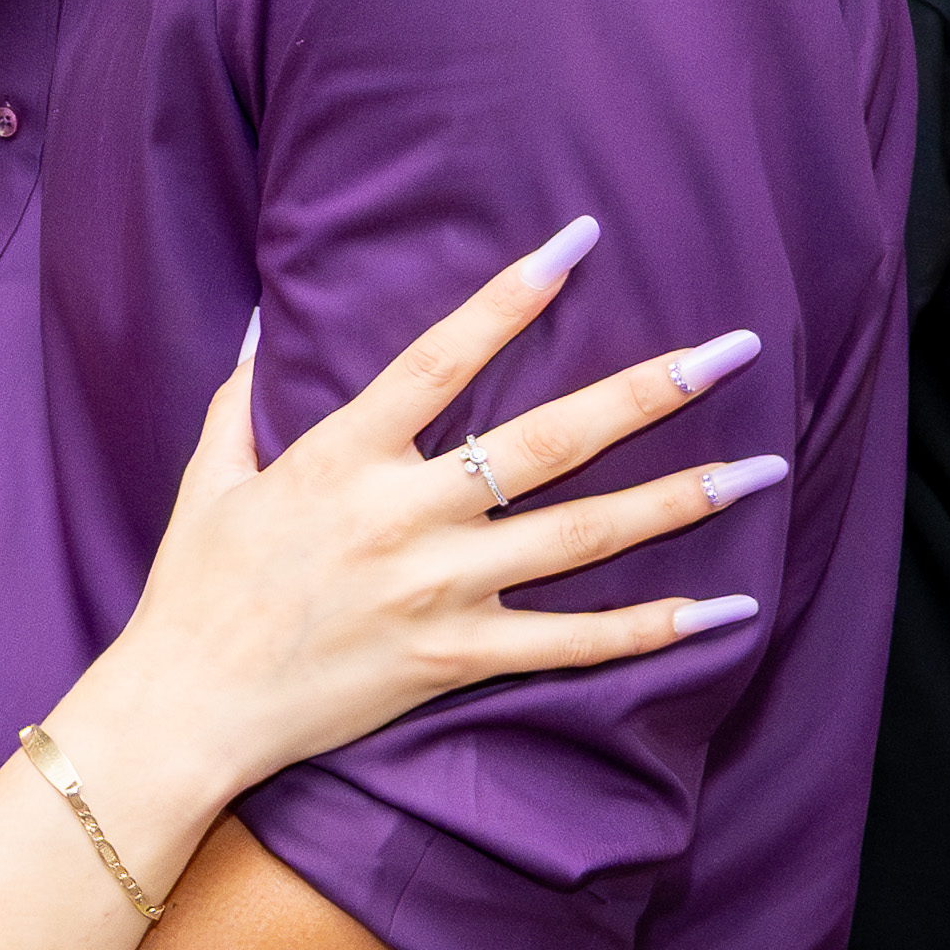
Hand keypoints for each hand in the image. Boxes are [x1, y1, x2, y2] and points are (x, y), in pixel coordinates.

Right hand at [110, 220, 781, 799]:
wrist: (189, 707)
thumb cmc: (195, 587)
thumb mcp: (208, 473)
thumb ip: (245, 392)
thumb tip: (261, 316)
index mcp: (345, 455)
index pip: (443, 355)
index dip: (512, 295)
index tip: (578, 241)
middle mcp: (405, 515)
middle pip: (548, 440)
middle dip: (648, 392)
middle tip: (733, 352)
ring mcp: (439, 590)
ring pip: (582, 537)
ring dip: (679, 501)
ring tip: (761, 469)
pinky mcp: (457, 659)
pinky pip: (572, 644)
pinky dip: (650, 629)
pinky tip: (722, 608)